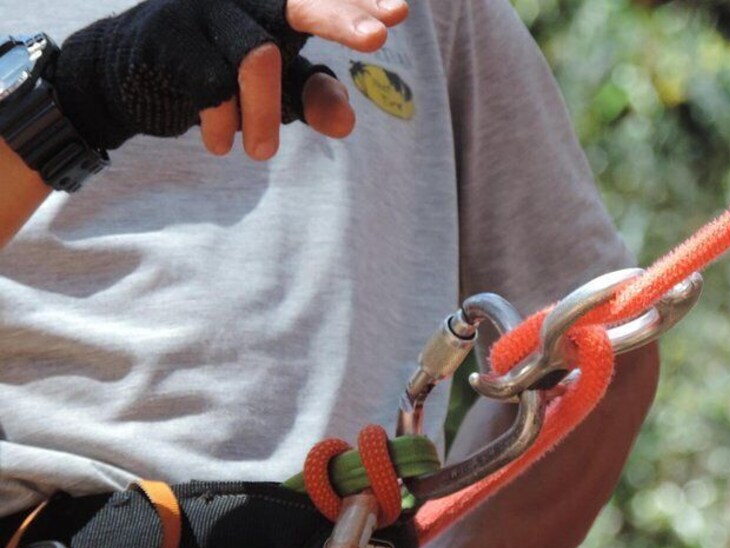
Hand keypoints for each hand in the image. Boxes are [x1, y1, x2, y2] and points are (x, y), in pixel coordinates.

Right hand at [51, 0, 408, 159]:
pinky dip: (221, 124)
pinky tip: (218, 143)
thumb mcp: (276, 91)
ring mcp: (206, 9)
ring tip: (261, 154)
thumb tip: (348, 123)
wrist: (132, 75)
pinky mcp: (170, 36)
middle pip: (300, 2)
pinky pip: (211, 86)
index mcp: (276, 4)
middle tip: (377, 39)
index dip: (360, 2)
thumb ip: (313, 98)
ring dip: (264, 116)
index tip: (401, 15)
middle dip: (341, 18)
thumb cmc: (220, 74)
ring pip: (258, 58)